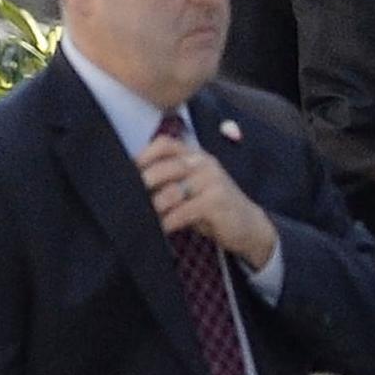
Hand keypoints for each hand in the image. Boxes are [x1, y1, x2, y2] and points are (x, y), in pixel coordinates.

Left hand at [137, 135, 277, 267]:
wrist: (250, 226)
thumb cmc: (212, 207)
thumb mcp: (191, 188)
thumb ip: (169, 181)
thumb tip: (131, 185)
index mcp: (195, 155)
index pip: (164, 144)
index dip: (142, 156)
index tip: (124, 172)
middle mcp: (203, 163)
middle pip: (163, 168)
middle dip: (142, 186)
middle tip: (128, 201)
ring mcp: (212, 180)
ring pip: (170, 192)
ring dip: (153, 209)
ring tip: (142, 219)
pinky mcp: (216, 201)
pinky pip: (182, 212)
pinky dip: (167, 223)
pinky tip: (161, 230)